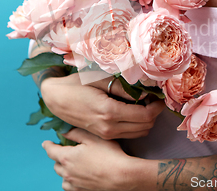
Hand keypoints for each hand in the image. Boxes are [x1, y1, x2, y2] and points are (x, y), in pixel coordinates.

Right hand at [41, 72, 165, 139]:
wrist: (56, 99)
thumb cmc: (77, 84)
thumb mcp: (101, 79)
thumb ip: (124, 88)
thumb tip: (146, 93)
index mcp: (110, 112)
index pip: (145, 115)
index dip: (157, 106)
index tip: (160, 97)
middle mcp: (109, 127)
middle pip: (145, 127)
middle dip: (154, 113)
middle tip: (154, 99)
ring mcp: (106, 134)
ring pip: (139, 133)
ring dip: (146, 120)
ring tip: (144, 104)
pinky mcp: (104, 135)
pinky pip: (129, 134)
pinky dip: (136, 125)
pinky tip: (133, 111)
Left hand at [43, 129, 154, 190]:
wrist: (121, 176)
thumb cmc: (109, 155)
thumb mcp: (93, 137)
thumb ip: (76, 133)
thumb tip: (64, 132)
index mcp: (67, 157)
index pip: (50, 150)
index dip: (48, 145)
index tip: (46, 142)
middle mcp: (67, 172)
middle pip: (56, 164)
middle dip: (58, 157)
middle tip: (65, 150)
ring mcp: (74, 183)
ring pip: (62, 177)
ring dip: (64, 170)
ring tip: (72, 165)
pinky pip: (69, 186)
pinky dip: (70, 181)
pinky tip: (77, 176)